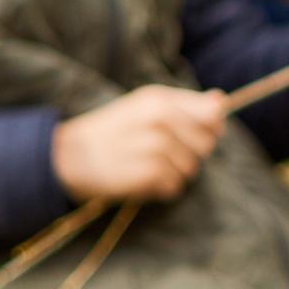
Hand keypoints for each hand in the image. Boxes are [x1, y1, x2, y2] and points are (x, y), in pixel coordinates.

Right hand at [52, 86, 228, 201]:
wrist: (67, 156)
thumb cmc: (111, 131)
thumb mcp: (144, 107)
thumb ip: (186, 105)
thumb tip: (221, 102)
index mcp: (161, 99)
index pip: (213, 114)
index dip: (211, 128)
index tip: (194, 135)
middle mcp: (161, 119)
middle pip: (206, 145)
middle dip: (190, 153)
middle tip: (159, 153)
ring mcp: (155, 146)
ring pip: (191, 169)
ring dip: (173, 173)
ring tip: (145, 165)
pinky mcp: (148, 173)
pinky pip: (174, 187)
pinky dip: (160, 188)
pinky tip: (139, 179)